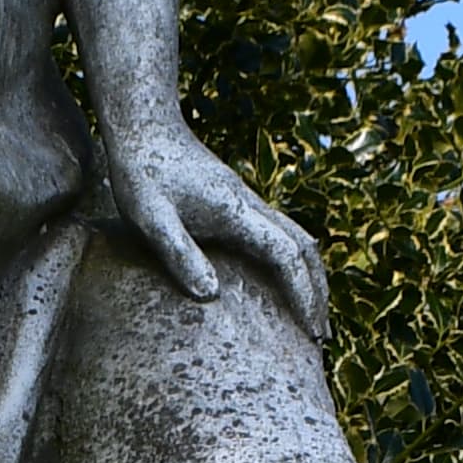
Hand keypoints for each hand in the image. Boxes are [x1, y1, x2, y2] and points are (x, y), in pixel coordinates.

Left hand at [108, 119, 328, 337]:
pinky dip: (292, 262)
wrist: (145, 127)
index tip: (310, 330)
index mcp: (235, 212)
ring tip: (310, 314)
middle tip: (321, 335)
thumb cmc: (142, 172)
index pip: (286, 255)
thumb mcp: (150, 217)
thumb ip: (179, 253)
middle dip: (317, 290)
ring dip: (310, 275)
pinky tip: (281, 283)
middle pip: (305, 247)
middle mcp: (250, 205)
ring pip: (297, 238)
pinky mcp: (237, 202)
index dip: (302, 293)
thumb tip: (212, 295)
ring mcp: (246, 202)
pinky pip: (279, 234)